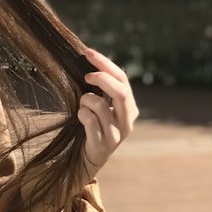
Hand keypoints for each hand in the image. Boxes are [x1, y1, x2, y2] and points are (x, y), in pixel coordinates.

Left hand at [77, 45, 138, 177]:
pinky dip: (82, 114)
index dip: (105, 64)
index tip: (88, 53)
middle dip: (101, 79)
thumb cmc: (95, 126)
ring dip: (86, 100)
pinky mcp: (103, 145)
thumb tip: (90, 58)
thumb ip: (104, 88)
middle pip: (119, 92)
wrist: (89, 158)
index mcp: (131, 107)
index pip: (122, 79)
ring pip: (100, 106)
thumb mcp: (103, 105)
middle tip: (86, 76)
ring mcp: (116, 135)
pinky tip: (81, 117)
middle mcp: (128, 121)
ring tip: (82, 104)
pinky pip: (90, 121)